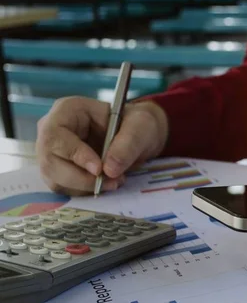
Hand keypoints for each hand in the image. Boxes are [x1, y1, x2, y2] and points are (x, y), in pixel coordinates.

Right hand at [36, 96, 168, 195]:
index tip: (99, 169)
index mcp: (66, 111)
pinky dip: (85, 192)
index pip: (55, 136)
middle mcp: (52, 132)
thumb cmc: (136, 124)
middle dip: (81, 179)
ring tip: (114, 182)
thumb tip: (109, 170)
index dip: (75, 155)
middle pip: (50, 162)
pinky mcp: (59, 171)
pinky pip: (64, 188)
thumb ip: (127, 144)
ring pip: (55, 180)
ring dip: (85, 188)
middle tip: (111, 182)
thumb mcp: (139, 127)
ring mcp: (52, 153)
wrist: (137, 135)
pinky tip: (105, 184)